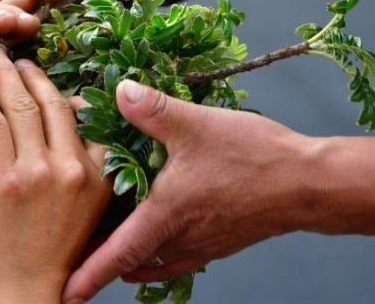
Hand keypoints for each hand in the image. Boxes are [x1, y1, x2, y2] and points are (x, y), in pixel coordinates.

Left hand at [0, 47, 111, 303]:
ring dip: (5, 74)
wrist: (21, 301)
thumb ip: (84, 172)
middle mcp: (74, 168)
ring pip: (23, 105)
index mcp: (100, 176)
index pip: (89, 119)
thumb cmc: (53, 262)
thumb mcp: (86, 214)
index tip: (53, 78)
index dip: (68, 91)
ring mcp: (39, 172)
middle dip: (33, 72)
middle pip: (55, 103)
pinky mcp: (2, 180)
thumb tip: (69, 132)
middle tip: (18, 56)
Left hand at [62, 79, 318, 301]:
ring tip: (112, 244)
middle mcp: (182, 238)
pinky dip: (159, 253)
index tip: (66, 294)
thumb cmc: (254, 157)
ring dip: (131, 256)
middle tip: (79, 257)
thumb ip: (154, 109)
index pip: (118, 253)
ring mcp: (203, 245)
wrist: (308, 184)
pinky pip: (179, 257)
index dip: (90, 273)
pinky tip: (159, 233)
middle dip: (103, 263)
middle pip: (131, 261)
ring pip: (155, 260)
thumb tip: (119, 91)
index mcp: (167, 214)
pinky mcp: (221, 242)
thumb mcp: (198, 124)